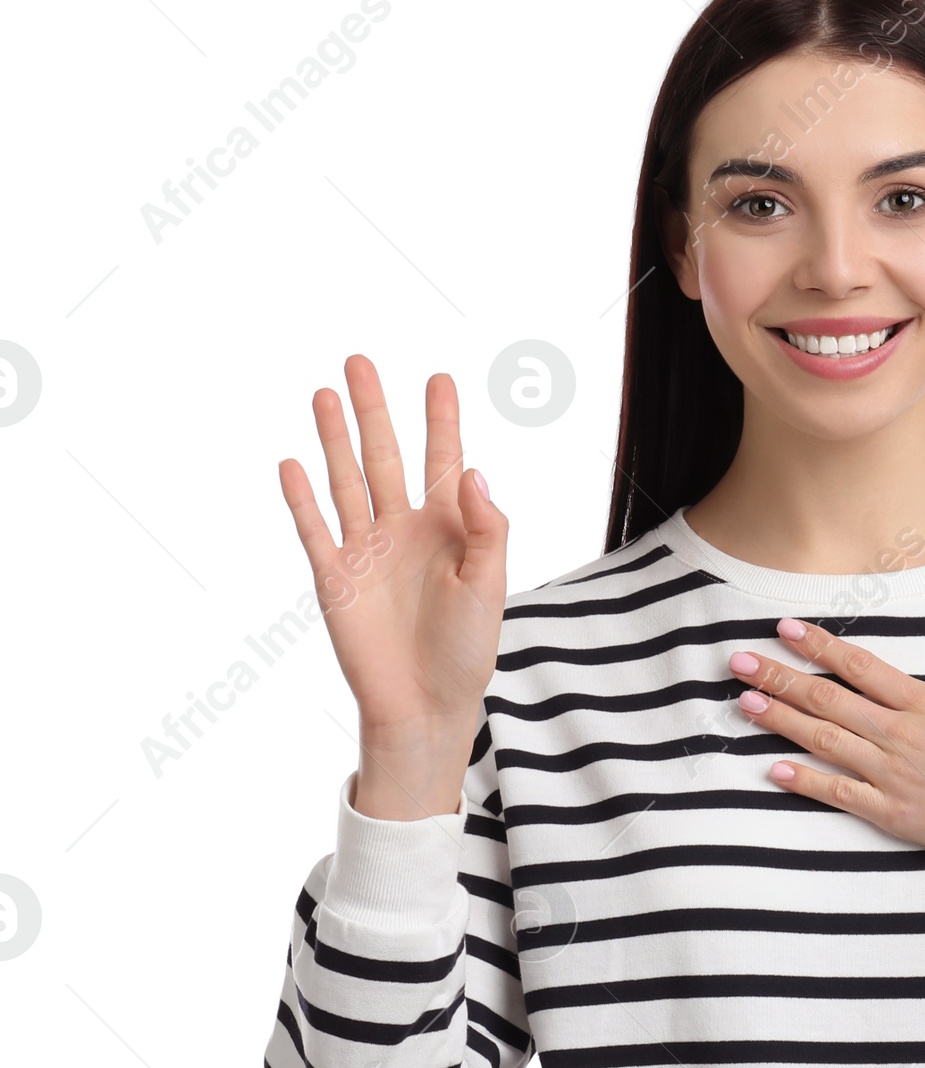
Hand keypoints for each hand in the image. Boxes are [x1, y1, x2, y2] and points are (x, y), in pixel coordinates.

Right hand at [279, 358, 508, 807]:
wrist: (425, 705)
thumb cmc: (466, 650)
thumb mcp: (490, 586)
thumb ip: (488, 529)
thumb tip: (473, 472)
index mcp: (449, 530)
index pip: (445, 461)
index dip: (442, 420)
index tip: (440, 378)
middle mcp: (404, 531)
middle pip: (385, 456)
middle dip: (375, 410)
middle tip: (360, 362)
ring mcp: (366, 551)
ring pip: (347, 481)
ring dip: (335, 439)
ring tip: (324, 394)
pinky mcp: (335, 578)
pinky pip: (314, 529)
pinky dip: (302, 497)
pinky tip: (292, 463)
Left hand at [726, 603, 924, 916]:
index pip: (862, 667)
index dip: (820, 646)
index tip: (786, 629)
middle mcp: (903, 736)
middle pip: (830, 700)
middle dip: (782, 677)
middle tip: (740, 660)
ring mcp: (895, 776)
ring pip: (826, 742)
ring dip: (781, 721)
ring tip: (745, 702)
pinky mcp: (895, 814)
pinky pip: (841, 794)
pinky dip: (806, 781)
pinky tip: (773, 768)